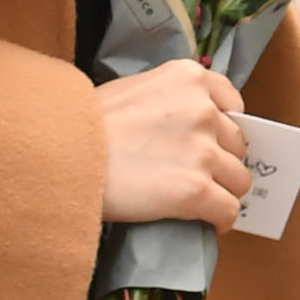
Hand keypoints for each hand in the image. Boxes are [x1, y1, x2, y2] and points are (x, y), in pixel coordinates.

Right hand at [97, 60, 250, 231]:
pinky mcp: (197, 190)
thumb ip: (168, 100)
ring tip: (197, 199)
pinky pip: (228, 210)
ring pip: (238, 180)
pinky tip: (206, 221)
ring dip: (221, 190)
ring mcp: (203, 151)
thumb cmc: (84, 123)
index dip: (222, 127)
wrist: (62, 153)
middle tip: (193, 173)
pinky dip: (220, 219)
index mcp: (189, 77)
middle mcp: (204, 110)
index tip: (209, 141)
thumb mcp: (131, 90)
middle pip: (237, 145)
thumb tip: (185, 126)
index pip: (233, 103)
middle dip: (220, 160)